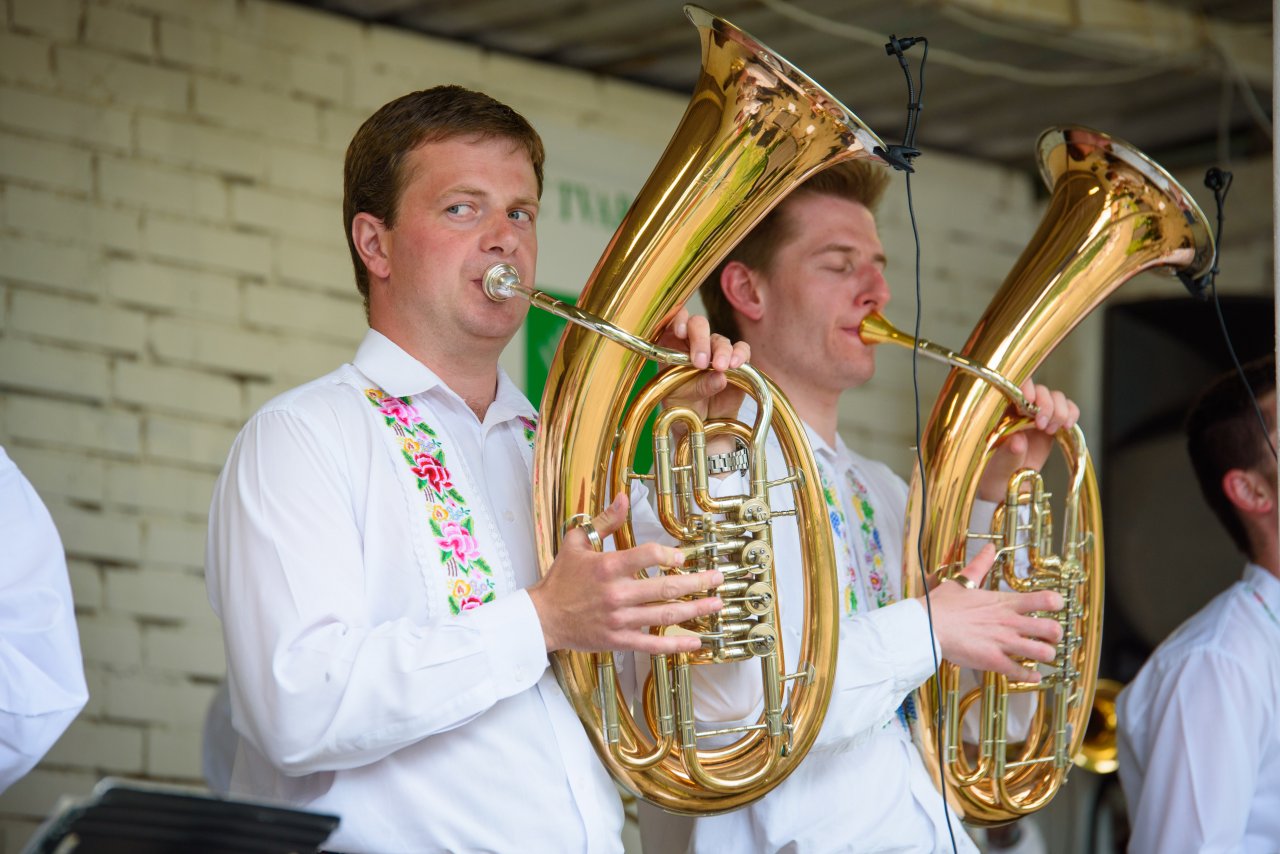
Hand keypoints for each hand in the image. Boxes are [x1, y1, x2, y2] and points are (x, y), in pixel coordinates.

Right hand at [528, 493, 724, 653]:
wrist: (544, 617)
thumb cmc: (561, 579)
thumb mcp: (578, 543)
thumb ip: (605, 521)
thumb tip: (623, 497)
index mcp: (607, 567)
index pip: (646, 556)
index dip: (669, 555)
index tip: (683, 557)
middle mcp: (616, 593)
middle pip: (665, 588)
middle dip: (697, 583)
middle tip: (717, 578)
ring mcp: (619, 619)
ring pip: (665, 615)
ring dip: (695, 609)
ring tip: (715, 603)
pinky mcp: (619, 640)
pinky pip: (652, 645)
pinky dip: (676, 644)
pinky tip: (696, 641)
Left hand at [656, 311, 750, 451]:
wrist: (703, 425)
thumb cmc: (685, 408)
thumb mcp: (681, 400)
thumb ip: (697, 387)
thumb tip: (719, 376)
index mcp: (672, 346)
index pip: (675, 322)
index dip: (678, 321)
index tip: (680, 332)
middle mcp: (694, 343)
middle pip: (699, 325)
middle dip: (700, 339)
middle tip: (701, 362)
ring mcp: (716, 350)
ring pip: (720, 340)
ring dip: (722, 351)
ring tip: (720, 368)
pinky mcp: (736, 361)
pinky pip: (742, 350)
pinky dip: (741, 354)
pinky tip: (737, 365)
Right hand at [926, 544, 1064, 681]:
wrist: (927, 626)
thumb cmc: (942, 606)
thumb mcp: (963, 581)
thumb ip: (980, 565)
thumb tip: (989, 548)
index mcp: (1004, 603)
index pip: (1045, 599)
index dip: (1057, 603)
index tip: (1056, 606)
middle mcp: (1009, 622)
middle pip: (1052, 630)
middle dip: (1055, 634)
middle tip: (1050, 636)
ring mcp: (1003, 643)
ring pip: (1042, 653)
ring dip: (1046, 655)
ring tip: (1041, 655)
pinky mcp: (993, 661)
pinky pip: (1021, 673)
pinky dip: (1030, 676)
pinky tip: (1032, 675)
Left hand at [977, 379, 1079, 501]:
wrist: (1006, 489)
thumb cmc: (994, 476)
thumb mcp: (997, 468)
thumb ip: (1007, 455)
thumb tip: (1018, 441)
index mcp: (1000, 413)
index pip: (1013, 387)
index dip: (1025, 388)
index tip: (1030, 401)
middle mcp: (1019, 410)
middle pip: (1039, 390)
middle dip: (1046, 404)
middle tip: (1043, 424)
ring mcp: (1036, 417)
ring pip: (1055, 397)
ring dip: (1060, 409)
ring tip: (1053, 429)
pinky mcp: (1051, 425)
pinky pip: (1067, 409)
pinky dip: (1071, 413)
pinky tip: (1067, 426)